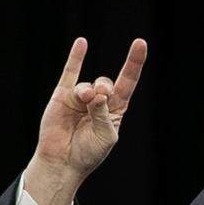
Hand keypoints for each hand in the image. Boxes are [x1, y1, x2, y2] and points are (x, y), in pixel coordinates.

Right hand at [24, 36, 146, 204]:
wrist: (63, 161)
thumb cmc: (88, 152)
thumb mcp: (104, 136)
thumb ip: (103, 113)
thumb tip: (97, 92)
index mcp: (115, 111)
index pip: (127, 83)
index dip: (134, 64)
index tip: (140, 43)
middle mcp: (99, 101)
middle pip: (107, 83)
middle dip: (104, 88)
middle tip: (99, 98)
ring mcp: (80, 97)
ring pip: (87, 85)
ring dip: (87, 92)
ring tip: (84, 100)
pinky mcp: (63, 96)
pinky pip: (70, 72)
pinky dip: (76, 58)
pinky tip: (82, 44)